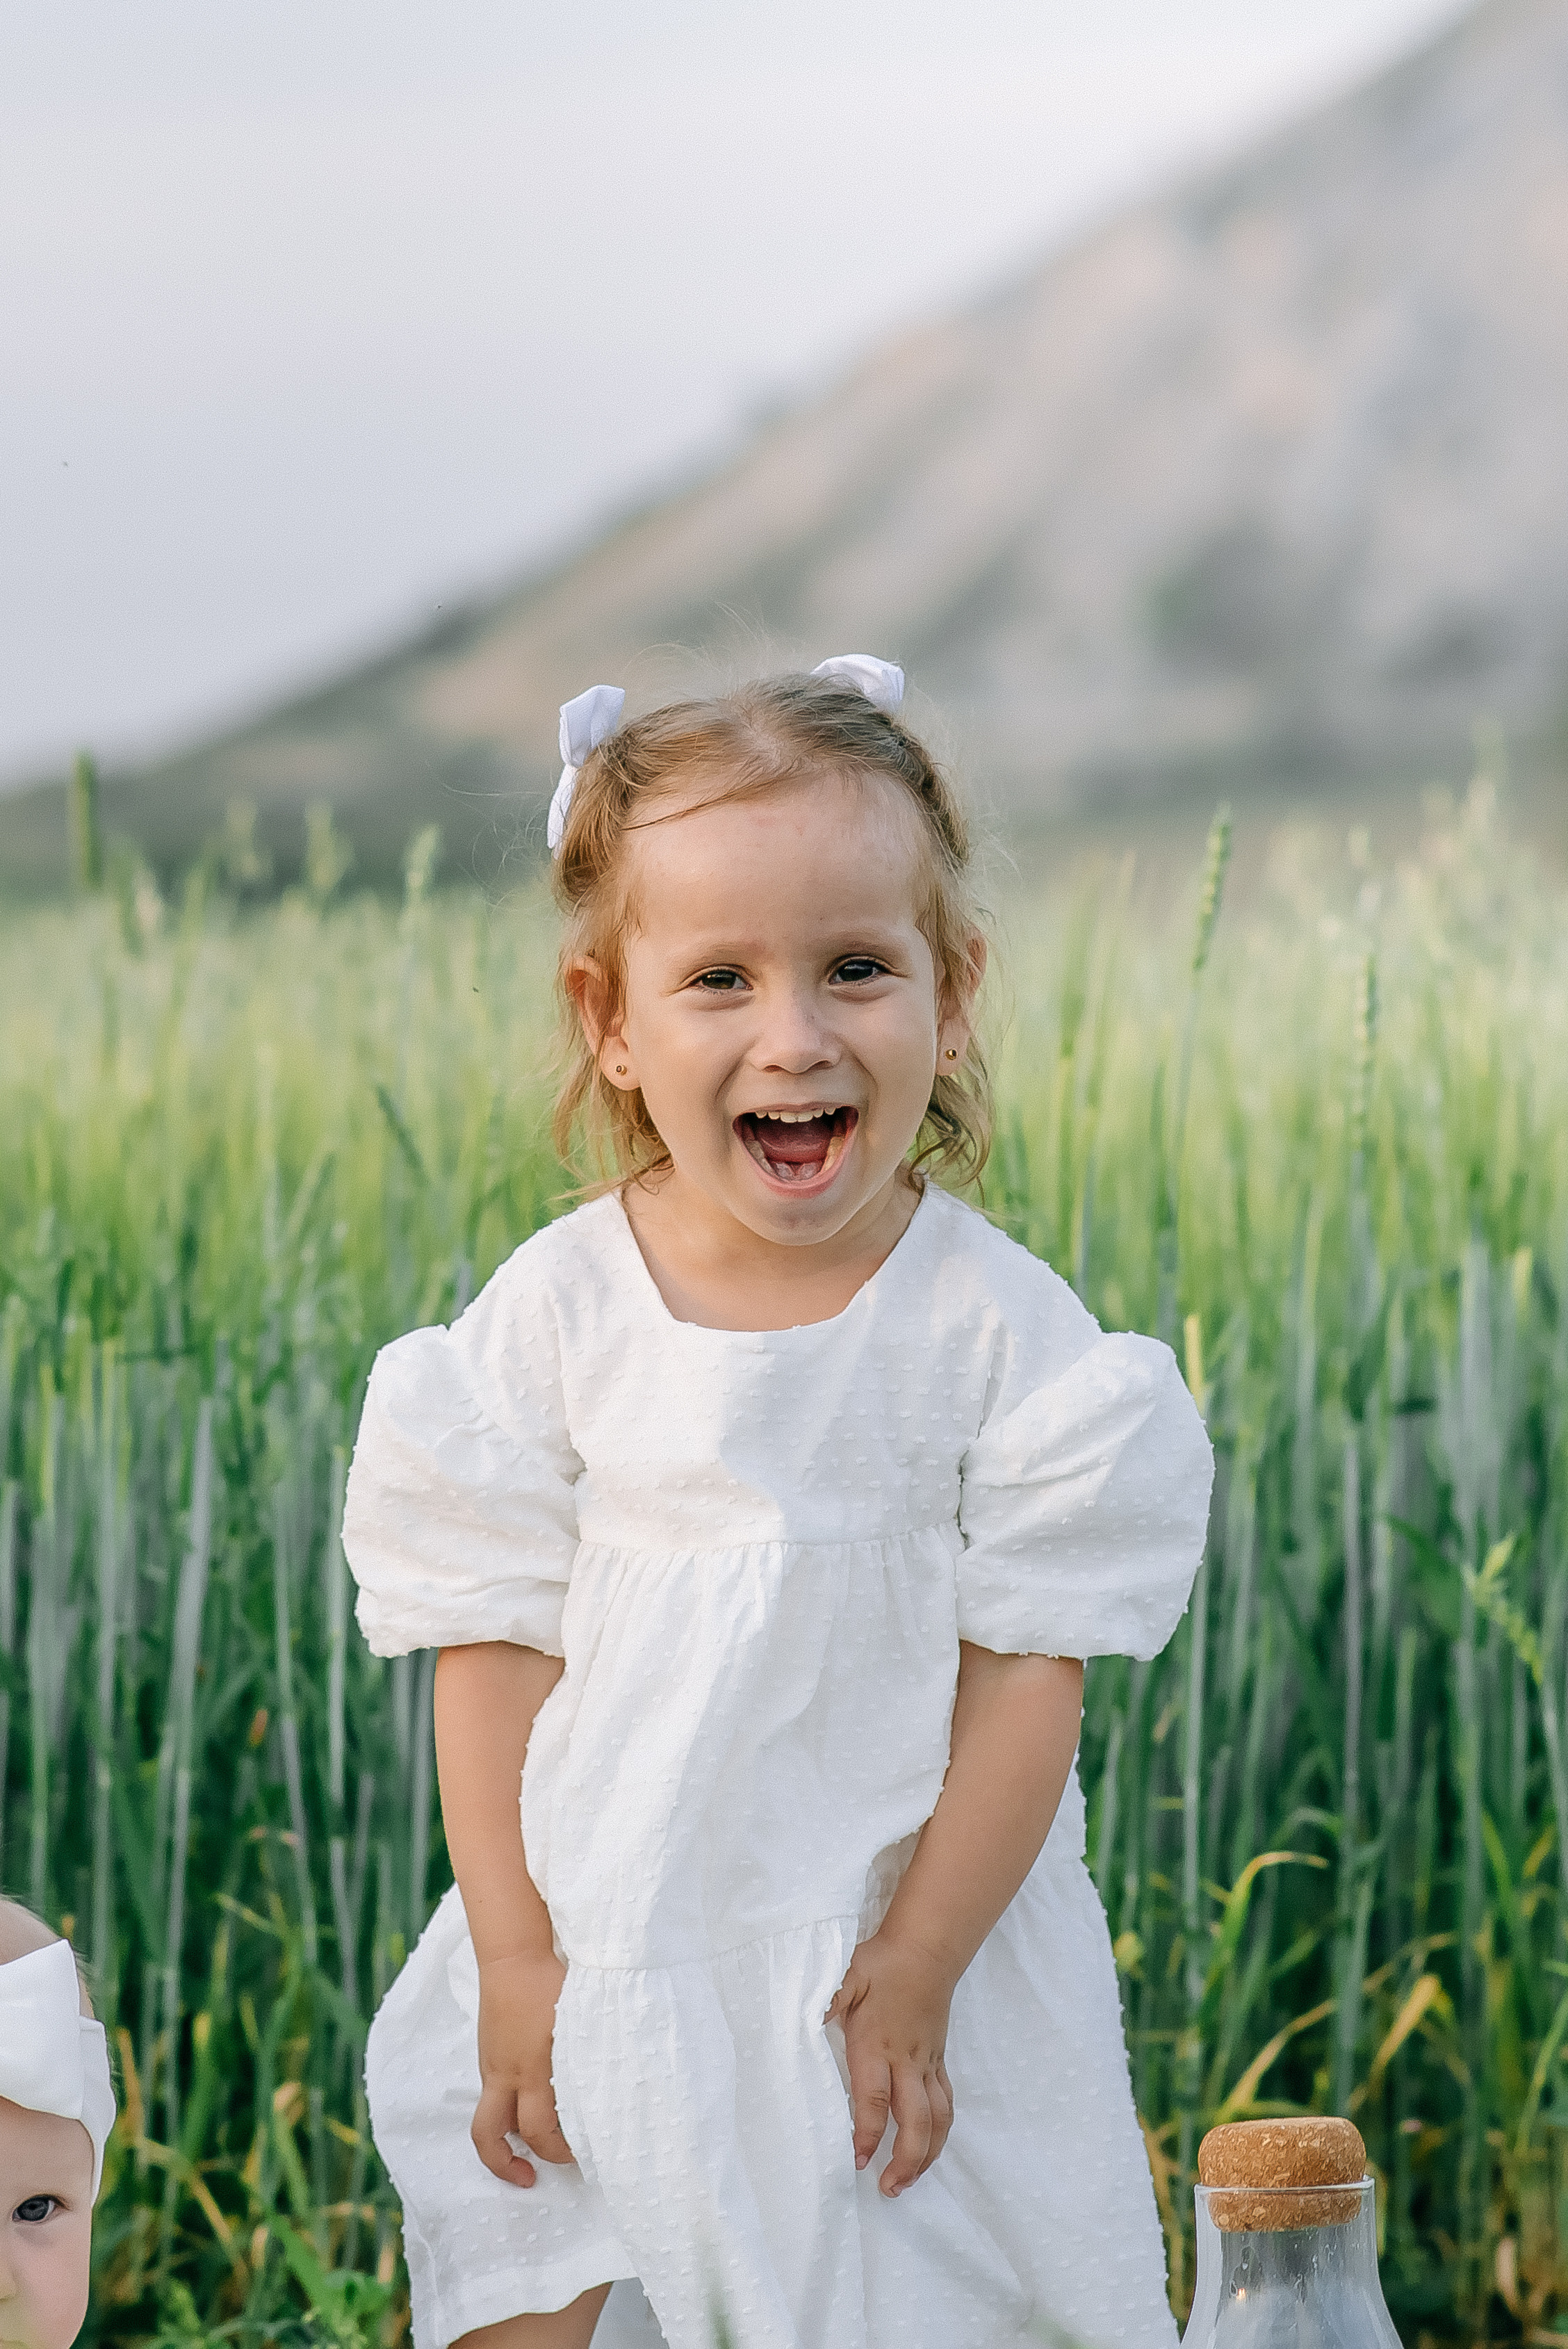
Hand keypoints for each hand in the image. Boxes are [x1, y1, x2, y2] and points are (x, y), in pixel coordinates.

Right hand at [471, 1948, 572, 2186]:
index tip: (579, 2156)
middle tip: (531, 2176)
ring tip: (526, 2153)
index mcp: (533, 2070)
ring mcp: (491, 2065)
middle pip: (489, 2137)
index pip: (540, 2130)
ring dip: (505, 2139)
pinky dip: (506, 2109)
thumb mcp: (580, 2022)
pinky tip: (528, 2104)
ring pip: (488, 2118)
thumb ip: (589, 2060)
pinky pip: (491, 2094)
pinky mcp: (486, 2055)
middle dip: (507, 2165)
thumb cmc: (553, 1982)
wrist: (514, 1955)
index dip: (559, 2152)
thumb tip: (611, 2090)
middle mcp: (505, 2074)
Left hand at [826, 1932, 954, 2195]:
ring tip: (908, 2182)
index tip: (857, 2160)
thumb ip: (826, 1999)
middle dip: (905, 2160)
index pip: (875, 2099)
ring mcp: (928, 2063)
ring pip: (938, 2118)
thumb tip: (800, 2019)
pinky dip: (940, 2132)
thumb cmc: (881, 1964)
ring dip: (927, 2155)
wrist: (927, 1949)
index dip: (867, 2133)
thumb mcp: (846, 1974)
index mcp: (878, 2045)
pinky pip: (946, 2102)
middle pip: (916, 2121)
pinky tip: (928, 2148)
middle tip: (888, 2189)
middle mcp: (907, 2061)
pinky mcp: (939, 2061)